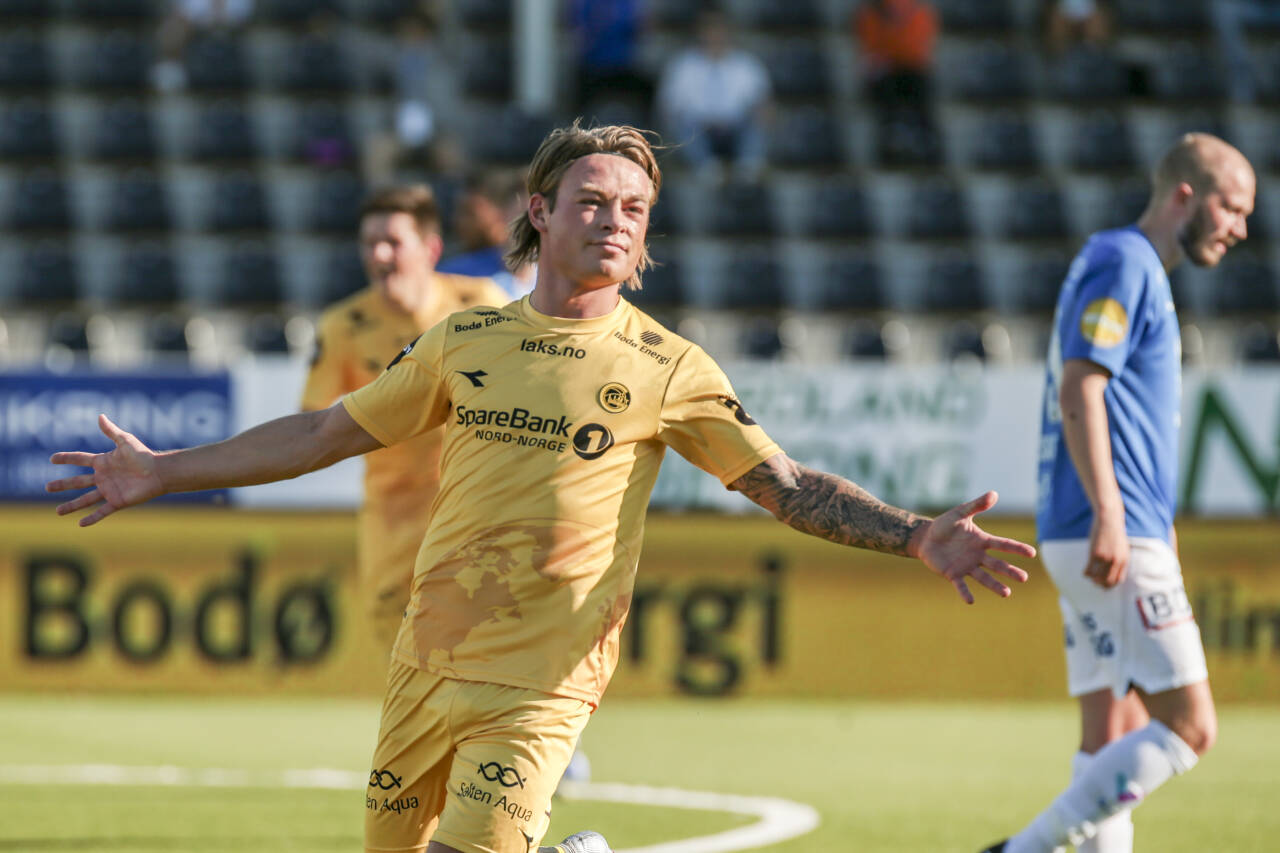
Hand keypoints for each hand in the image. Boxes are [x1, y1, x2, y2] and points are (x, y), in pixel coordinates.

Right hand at [45, 414, 164, 526]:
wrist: (159, 472)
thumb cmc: (143, 455)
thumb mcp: (125, 441)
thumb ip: (111, 431)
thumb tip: (100, 416)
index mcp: (103, 462)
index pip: (80, 460)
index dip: (66, 458)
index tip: (52, 458)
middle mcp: (104, 477)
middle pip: (78, 481)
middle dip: (63, 485)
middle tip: (47, 487)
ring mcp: (110, 490)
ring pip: (86, 499)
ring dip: (72, 506)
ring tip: (58, 512)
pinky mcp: (118, 501)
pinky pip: (102, 511)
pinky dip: (92, 518)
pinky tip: (80, 524)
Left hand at [914, 491, 1034, 603]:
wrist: (925, 538)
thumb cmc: (944, 525)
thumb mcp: (959, 513)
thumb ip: (976, 505)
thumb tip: (994, 493)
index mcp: (981, 541)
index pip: (1003, 545)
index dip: (1017, 548)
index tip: (1032, 553)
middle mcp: (977, 556)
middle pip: (998, 565)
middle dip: (1010, 571)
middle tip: (1024, 578)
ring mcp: (966, 566)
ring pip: (984, 577)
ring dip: (995, 585)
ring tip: (1007, 593)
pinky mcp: (952, 574)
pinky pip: (960, 585)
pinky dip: (965, 593)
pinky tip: (970, 601)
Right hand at [1085, 506, 1128, 587]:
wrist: (1109, 519)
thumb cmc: (1114, 532)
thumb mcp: (1122, 547)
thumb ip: (1120, 558)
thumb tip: (1114, 570)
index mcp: (1124, 560)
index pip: (1118, 580)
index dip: (1110, 585)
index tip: (1104, 585)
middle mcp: (1116, 561)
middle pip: (1108, 581)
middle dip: (1101, 584)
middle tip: (1095, 583)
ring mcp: (1105, 558)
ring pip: (1097, 577)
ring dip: (1092, 579)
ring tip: (1089, 577)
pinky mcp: (1095, 554)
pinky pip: (1089, 569)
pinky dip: (1086, 573)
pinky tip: (1084, 572)